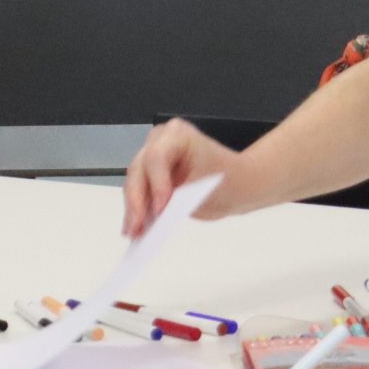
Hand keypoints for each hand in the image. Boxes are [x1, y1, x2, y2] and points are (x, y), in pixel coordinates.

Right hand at [122, 118, 252, 237]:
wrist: (235, 182)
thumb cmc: (229, 181)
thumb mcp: (209, 190)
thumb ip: (181, 198)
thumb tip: (159, 213)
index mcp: (179, 135)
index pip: (157, 156)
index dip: (156, 182)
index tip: (160, 209)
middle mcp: (160, 141)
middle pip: (140, 168)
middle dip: (138, 200)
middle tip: (138, 226)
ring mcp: (152, 155)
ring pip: (134, 181)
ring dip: (133, 208)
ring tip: (134, 232)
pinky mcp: (150, 173)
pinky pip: (138, 190)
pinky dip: (136, 209)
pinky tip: (134, 227)